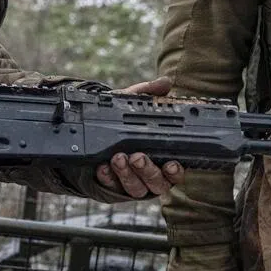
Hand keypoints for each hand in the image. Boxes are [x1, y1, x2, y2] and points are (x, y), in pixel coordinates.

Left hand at [94, 76, 183, 196]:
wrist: (94, 131)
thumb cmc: (122, 120)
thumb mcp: (132, 104)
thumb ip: (149, 93)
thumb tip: (165, 83)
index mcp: (163, 159)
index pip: (175, 172)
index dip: (175, 171)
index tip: (171, 164)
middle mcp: (150, 175)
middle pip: (156, 182)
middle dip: (147, 170)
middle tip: (137, 156)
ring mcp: (132, 184)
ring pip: (135, 188)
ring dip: (127, 174)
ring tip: (117, 158)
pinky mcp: (112, 187)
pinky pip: (111, 186)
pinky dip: (107, 177)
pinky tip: (102, 167)